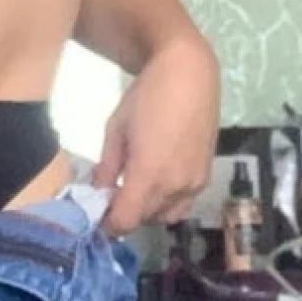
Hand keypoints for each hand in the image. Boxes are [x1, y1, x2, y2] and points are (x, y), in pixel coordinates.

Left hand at [94, 34, 219, 234]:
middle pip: (144, 220)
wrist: (188, 76)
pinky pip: (184, 204)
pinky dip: (166, 203)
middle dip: (124, 215)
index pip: (125, 221)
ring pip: (166, 216)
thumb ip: (106, 167)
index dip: (107, 225)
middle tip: (108, 200)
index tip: (95, 216)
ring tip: (131, 190)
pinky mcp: (206, 176)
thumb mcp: (115, 131)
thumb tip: (98, 192)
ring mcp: (195, 183)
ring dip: (146, 212)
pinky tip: (154, 183)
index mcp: (149, 175)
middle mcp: (176, 186)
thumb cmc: (145, 98)